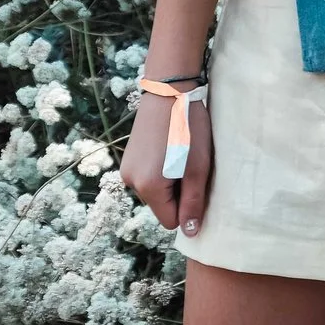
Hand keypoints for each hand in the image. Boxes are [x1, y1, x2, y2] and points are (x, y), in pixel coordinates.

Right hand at [120, 86, 212, 235]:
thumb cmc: (189, 129)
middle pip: (162, 206)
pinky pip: (148, 178)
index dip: (187, 207)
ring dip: (170, 181)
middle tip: (189, 165)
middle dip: (178, 193)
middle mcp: (131, 182)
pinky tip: (169, 149)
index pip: (170, 220)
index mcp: (148, 187)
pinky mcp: (128, 158)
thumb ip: (193, 203)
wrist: (169, 91)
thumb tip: (189, 233)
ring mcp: (127, 169)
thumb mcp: (198, 169)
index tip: (195, 182)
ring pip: (155, 192)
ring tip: (180, 154)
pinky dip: (160, 170)